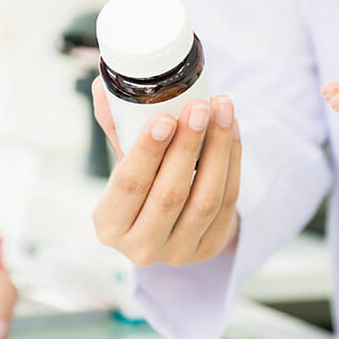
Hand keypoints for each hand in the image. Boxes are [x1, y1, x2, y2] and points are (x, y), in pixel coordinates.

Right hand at [90, 77, 241, 266]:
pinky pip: (228, 203)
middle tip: (198, 107)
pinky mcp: (210, 248)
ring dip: (218, 149)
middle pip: (170, 194)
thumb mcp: (123, 162)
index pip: (129, 185)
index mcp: (110, 225)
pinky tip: (232, 130)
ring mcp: (179, 252)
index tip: (163, 118)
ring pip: (205, 199)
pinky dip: (233, 162)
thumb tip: (105, 85)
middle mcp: (141, 247)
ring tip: (221, 110)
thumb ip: (117, 128)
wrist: (169, 225)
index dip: (147, 152)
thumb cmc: (141, 186)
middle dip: (187, 146)